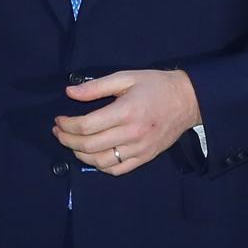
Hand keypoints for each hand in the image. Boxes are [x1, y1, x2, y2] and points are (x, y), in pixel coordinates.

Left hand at [53, 69, 200, 174]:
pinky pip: (118, 170)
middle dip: (67, 141)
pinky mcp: (145, 157)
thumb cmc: (155, 86)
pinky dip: (101, 166)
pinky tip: (93, 156)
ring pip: (101, 162)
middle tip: (59, 133)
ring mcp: (139, 149)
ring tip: (73, 144)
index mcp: (126, 112)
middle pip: (89, 146)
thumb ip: (96, 86)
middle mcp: (132, 133)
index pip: (86, 126)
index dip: (67, 125)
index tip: (59, 120)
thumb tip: (70, 92)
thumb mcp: (126, 78)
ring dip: (80, 155)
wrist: (188, 100)